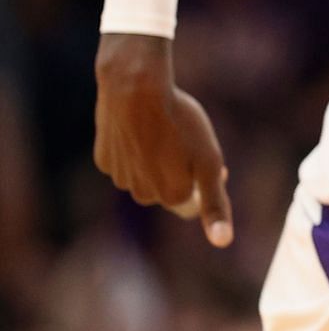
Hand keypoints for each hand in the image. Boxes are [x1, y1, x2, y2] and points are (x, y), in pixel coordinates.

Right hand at [94, 34, 233, 246]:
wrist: (135, 88)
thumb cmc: (180, 122)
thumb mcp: (209, 160)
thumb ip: (216, 204)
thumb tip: (223, 243)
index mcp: (172, 197)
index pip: (194, 204)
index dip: (204, 180)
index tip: (205, 155)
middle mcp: (142, 194)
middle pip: (170, 190)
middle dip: (180, 172)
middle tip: (186, 140)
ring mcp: (120, 177)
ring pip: (146, 175)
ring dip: (157, 160)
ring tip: (163, 131)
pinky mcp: (104, 159)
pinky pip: (126, 160)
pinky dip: (135, 148)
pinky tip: (140, 127)